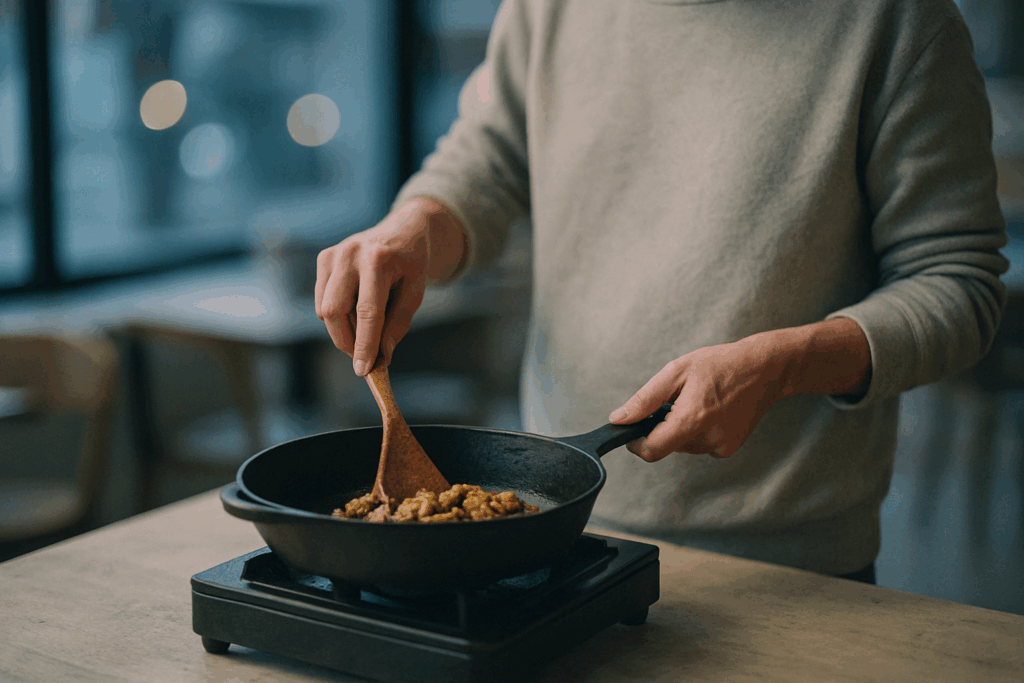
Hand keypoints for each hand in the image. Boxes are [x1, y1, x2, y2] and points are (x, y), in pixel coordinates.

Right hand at [314, 197, 465, 375]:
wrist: (402, 230)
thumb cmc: (411, 265)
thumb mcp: (415, 293)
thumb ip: (398, 325)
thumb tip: (381, 357)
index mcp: (379, 260)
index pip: (367, 312)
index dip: (364, 344)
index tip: (363, 370)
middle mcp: (351, 254)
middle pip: (335, 312)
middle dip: (348, 342)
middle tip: (365, 357)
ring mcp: (334, 254)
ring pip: (324, 310)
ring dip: (342, 330)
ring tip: (366, 329)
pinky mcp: (324, 258)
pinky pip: (322, 301)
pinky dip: (337, 316)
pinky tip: (356, 311)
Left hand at [609, 341, 784, 460]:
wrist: (765, 369)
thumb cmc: (720, 364)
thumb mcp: (676, 371)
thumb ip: (644, 399)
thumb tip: (618, 420)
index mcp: (693, 418)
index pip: (652, 450)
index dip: (636, 442)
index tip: (633, 430)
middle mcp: (708, 438)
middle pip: (666, 445)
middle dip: (662, 426)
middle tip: (676, 399)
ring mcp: (721, 446)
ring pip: (682, 445)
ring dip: (681, 427)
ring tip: (698, 400)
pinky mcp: (728, 449)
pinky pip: (699, 445)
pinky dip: (697, 430)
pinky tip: (711, 410)